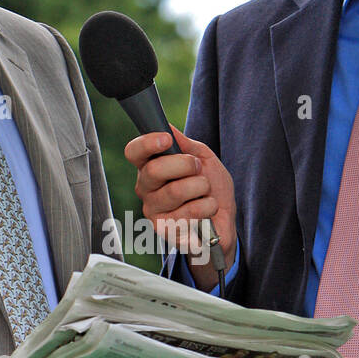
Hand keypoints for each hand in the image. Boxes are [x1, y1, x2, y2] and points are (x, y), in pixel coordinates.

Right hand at [124, 126, 236, 290]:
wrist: (224, 220)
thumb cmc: (211, 188)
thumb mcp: (204, 159)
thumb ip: (186, 144)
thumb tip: (168, 127)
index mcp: (150, 167)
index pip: (134, 152)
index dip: (147, 143)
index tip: (166, 139)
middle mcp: (146, 189)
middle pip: (154, 170)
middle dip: (186, 165)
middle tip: (199, 169)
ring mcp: (153, 211)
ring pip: (175, 191)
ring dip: (201, 188)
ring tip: (206, 193)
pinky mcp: (165, 230)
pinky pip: (188, 214)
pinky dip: (207, 208)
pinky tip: (207, 212)